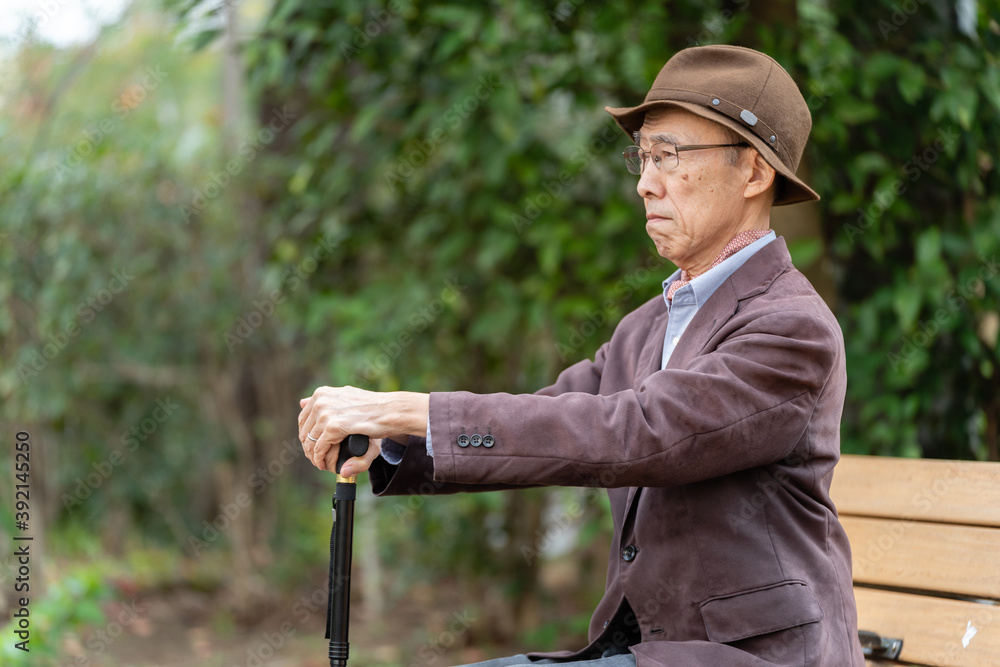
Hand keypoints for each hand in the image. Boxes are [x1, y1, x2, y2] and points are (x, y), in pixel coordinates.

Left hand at [297, 385, 427, 472]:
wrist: (390, 411)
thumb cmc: (372, 408)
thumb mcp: (347, 400)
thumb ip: (326, 401)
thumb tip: (302, 402)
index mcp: (322, 393)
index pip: (304, 417)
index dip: (307, 434)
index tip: (313, 445)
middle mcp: (321, 401)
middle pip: (304, 430)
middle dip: (309, 447)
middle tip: (317, 458)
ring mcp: (326, 413)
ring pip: (310, 441)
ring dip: (313, 456)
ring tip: (321, 463)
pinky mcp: (333, 426)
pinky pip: (319, 448)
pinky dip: (319, 459)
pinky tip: (323, 465)